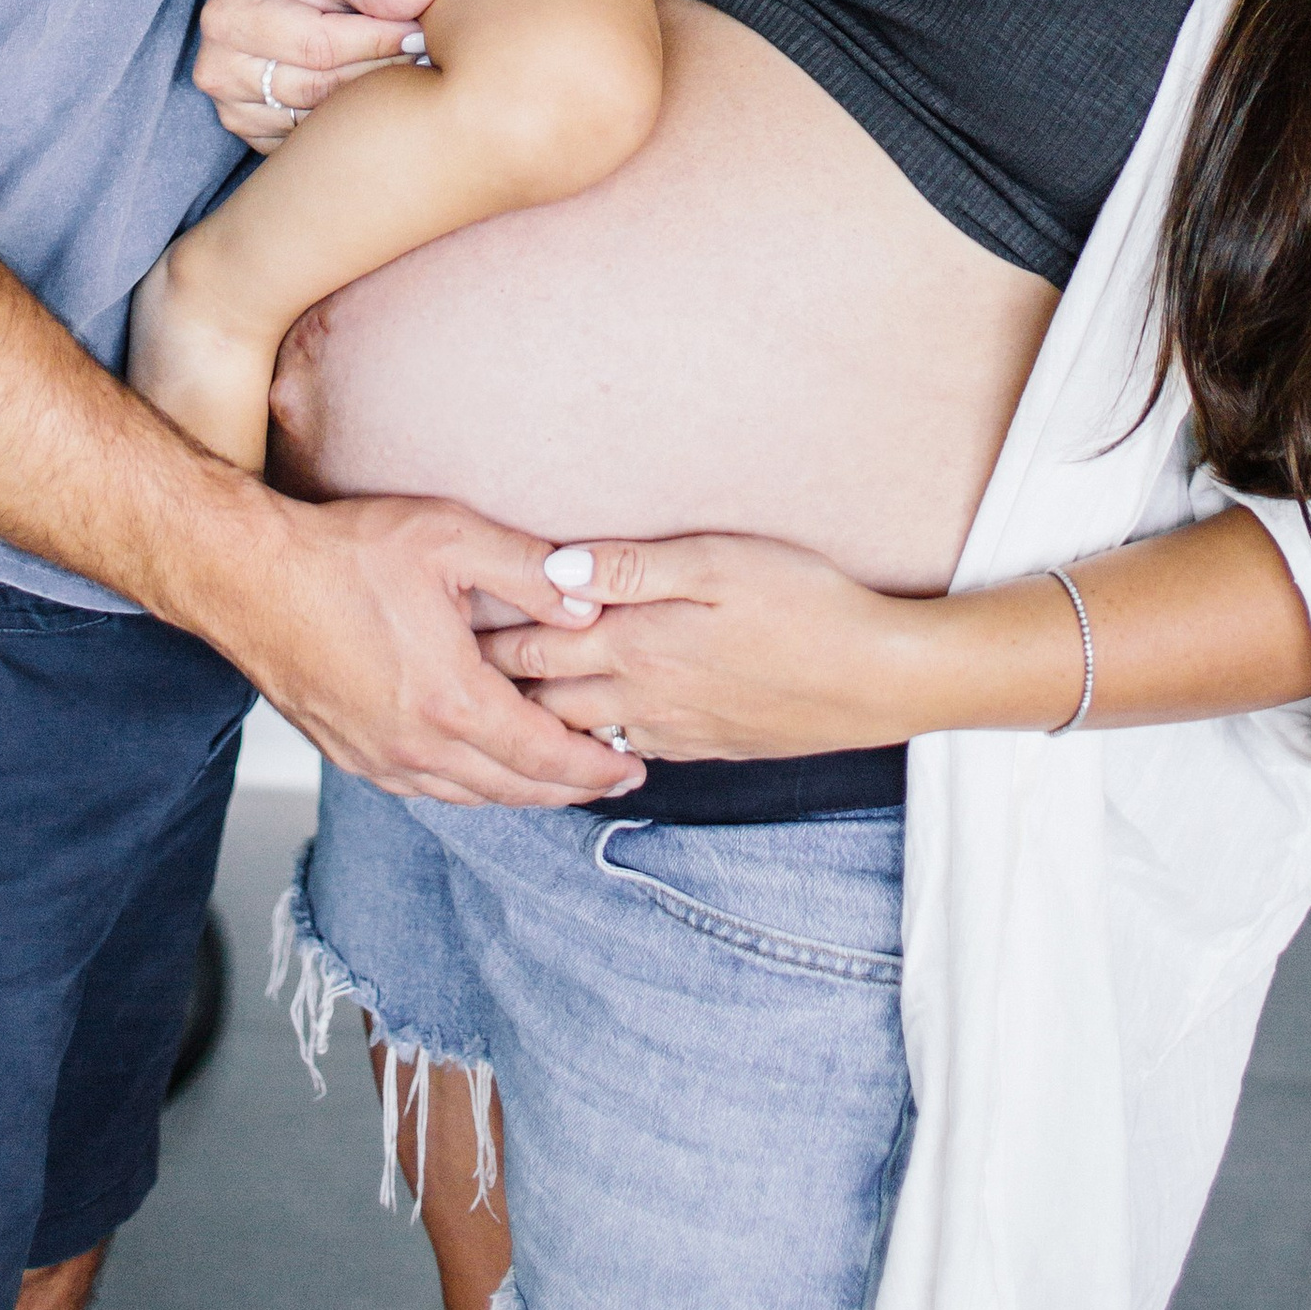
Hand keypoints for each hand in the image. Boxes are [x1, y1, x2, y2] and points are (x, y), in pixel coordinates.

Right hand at [194, 0, 444, 147]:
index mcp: (230, 14)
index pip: (318, 43)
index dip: (377, 39)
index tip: (421, 31)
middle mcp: (218, 67)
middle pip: (319, 86)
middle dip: (378, 70)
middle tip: (424, 55)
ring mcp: (232, 110)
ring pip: (317, 120)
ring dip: (367, 100)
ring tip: (405, 76)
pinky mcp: (253, 137)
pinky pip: (310, 141)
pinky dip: (345, 124)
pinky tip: (372, 102)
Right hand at [247, 492, 649, 807]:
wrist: (248, 578)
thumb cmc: (342, 554)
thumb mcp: (451, 539)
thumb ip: (529, 571)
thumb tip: (589, 602)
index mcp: (452, 703)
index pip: (545, 756)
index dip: (596, 767)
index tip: (631, 767)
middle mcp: (416, 748)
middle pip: (514, 789)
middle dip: (571, 789)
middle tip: (611, 779)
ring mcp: (379, 759)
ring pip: (470, 797)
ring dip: (521, 790)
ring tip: (559, 774)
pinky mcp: (350, 753)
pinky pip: (427, 789)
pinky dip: (470, 785)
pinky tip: (482, 764)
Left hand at [478, 530, 924, 763]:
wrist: (879, 680)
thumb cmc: (806, 603)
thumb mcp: (720, 561)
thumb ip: (632, 566)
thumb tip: (554, 564)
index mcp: (636, 643)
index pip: (531, 642)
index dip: (478, 632)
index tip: (431, 621)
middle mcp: (640, 695)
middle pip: (538, 695)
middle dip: (487, 682)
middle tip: (435, 666)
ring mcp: (671, 728)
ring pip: (573, 732)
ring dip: (529, 718)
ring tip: (484, 702)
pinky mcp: (702, 745)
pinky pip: (621, 747)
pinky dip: (582, 741)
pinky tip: (574, 729)